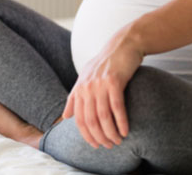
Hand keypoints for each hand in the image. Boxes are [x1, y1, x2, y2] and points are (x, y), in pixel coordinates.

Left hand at [63, 28, 142, 148]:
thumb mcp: (85, 78)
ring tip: (118, 141)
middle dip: (99, 137)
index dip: (86, 135)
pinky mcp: (114, 81)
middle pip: (90, 120)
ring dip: (111, 132)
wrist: (122, 45)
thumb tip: (65, 117)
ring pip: (103, 116)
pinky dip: (121, 122)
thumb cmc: (106, 64)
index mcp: (79, 89)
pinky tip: (125, 131)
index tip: (95, 145)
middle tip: (109, 146)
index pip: (78, 119)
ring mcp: (99, 84)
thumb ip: (75, 98)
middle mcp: (86, 87)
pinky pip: (117, 107)